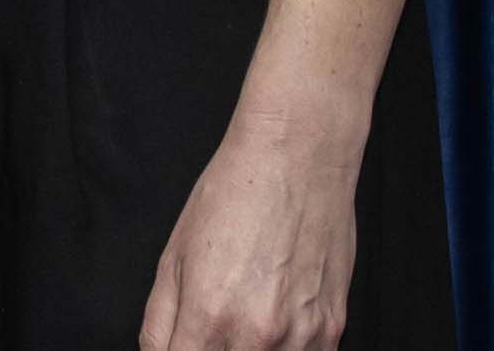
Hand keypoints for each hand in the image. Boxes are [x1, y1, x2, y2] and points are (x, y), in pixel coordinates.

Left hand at [141, 108, 362, 348]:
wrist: (297, 161)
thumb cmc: (233, 197)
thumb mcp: (174, 255)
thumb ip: (160, 320)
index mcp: (209, 314)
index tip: (181, 345)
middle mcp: (258, 334)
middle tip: (211, 327)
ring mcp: (302, 336)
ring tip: (245, 315)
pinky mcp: (334, 330)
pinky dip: (286, 350)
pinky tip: (275, 320)